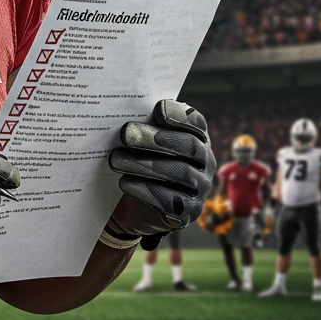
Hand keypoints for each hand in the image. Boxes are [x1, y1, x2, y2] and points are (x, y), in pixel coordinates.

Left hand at [107, 100, 214, 238]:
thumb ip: (142, 123)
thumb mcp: (140, 140)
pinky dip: (146, 190)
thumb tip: (124, 108)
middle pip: (189, 146)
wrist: (133, 202)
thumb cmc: (139, 159)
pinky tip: (124, 182)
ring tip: (115, 159)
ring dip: (145, 164)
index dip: (179, 115)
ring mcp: (200, 187)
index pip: (195, 122)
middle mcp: (205, 160)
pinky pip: (172, 200)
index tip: (156, 109)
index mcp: (196, 136)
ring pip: (180, 172)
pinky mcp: (189, 211)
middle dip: (156, 138)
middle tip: (126, 134)